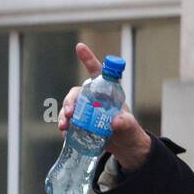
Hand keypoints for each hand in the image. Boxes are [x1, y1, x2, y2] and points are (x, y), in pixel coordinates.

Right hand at [58, 42, 152, 171]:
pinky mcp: (80, 125)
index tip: (80, 46)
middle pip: (77, 93)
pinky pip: (68, 122)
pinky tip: (64, 133)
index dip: (88, 59)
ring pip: (70, 108)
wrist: (125, 147)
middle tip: (70, 113)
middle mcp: (93, 99)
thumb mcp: (130, 127)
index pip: (98, 73)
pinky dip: (65, 127)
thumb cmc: (129, 131)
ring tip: (64, 126)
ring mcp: (85, 112)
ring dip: (63, 115)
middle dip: (70, 101)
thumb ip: (125, 123)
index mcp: (106, 92)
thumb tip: (115, 122)